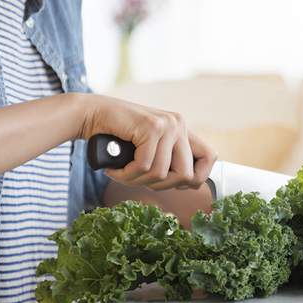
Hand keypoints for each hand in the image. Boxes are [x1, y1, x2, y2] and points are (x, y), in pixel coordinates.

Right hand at [76, 94, 217, 189]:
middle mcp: (179, 124)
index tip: (173, 183)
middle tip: (139, 180)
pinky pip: (145, 167)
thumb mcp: (149, 148)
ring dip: (137, 181)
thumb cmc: (117, 137)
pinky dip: (126, 174)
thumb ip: (168, 159)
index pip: (210, 157)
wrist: (91, 114)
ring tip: (122, 173)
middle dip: (161, 187)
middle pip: (186, 175)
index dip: (196, 178)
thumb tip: (190, 184)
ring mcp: (167, 125)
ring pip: (162, 174)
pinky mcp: (151, 127)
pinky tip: (115, 169)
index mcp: (182, 129)